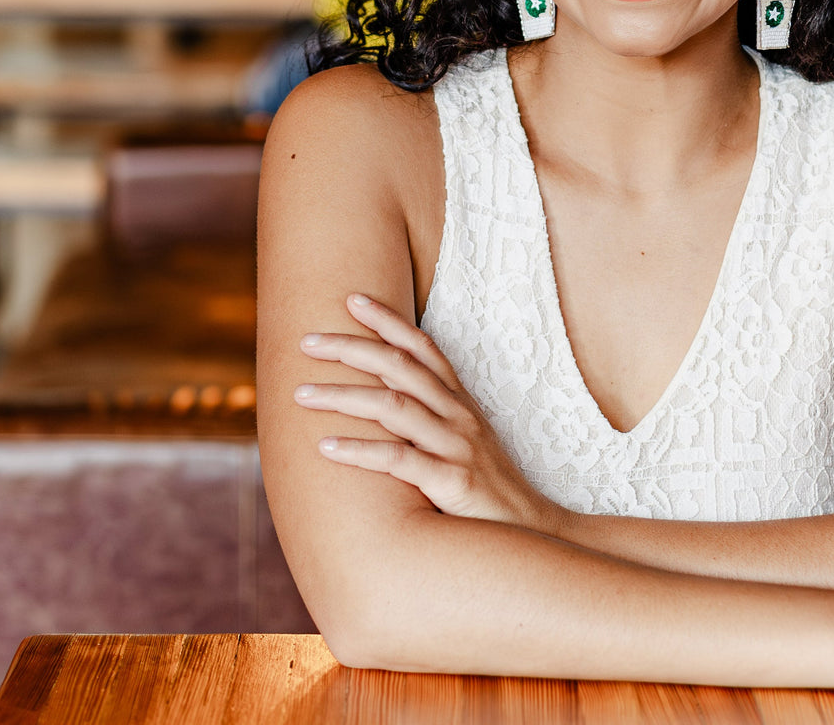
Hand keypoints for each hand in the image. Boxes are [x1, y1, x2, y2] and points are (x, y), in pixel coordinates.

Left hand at [294, 293, 563, 532]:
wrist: (532, 535)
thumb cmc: (487, 492)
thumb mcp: (462, 445)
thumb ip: (428, 420)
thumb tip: (379, 397)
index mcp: (460, 403)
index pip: (422, 348)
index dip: (388, 320)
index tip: (352, 299)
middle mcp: (458, 416)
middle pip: (401, 367)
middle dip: (352, 348)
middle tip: (308, 341)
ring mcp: (457, 446)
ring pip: (393, 407)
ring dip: (343, 396)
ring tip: (301, 393)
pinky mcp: (453, 482)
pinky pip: (399, 460)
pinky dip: (359, 451)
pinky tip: (325, 447)